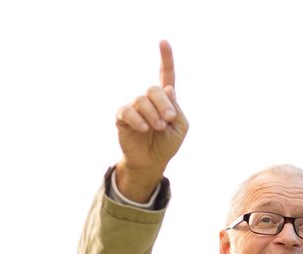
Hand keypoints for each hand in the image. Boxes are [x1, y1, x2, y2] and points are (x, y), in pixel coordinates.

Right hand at [114, 40, 188, 201]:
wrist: (152, 161)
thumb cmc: (167, 144)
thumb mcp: (180, 127)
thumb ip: (176, 108)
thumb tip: (167, 89)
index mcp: (165, 99)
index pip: (165, 75)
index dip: (165, 58)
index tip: (163, 42)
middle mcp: (148, 100)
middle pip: (154, 89)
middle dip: (163, 104)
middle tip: (168, 120)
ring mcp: (134, 107)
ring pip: (142, 100)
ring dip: (153, 114)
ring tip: (157, 128)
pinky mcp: (123, 117)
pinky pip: (129, 111)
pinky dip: (139, 119)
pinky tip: (145, 128)